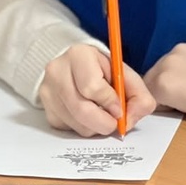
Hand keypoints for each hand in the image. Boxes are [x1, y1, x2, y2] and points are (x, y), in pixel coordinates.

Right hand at [38, 44, 156, 136]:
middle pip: (81, 109)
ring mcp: (48, 90)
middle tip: (114, 123)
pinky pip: (69, 129)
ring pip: (76, 123)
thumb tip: (128, 121)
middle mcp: (57, 70)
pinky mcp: (46, 109)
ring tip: (101, 114)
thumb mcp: (126, 76)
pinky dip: (83, 127)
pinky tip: (88, 115)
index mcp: (78, 55)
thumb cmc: (104, 72)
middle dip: (104, 122)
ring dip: (95, 126)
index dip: (110, 102)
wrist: (78, 68)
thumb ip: (139, 97)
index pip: (92, 87)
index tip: (119, 108)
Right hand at [143, 41, 185, 125]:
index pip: (145, 92)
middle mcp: (168, 61)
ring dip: (174, 73)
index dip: (155, 101)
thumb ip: (166, 101)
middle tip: (181, 99)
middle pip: (153, 74)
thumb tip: (161, 97)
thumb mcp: (185, 112)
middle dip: (162, 85)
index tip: (166, 106)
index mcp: (162, 82)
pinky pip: (184, 55)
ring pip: (167, 63)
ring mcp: (184, 49)